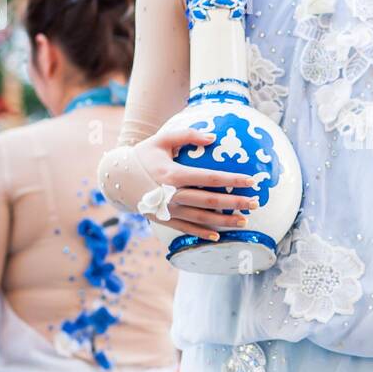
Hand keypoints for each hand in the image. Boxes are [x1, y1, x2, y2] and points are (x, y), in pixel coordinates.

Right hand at [133, 123, 258, 241]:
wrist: (116, 178)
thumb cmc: (143, 155)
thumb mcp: (162, 139)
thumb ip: (188, 135)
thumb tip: (213, 137)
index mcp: (172, 174)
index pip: (209, 178)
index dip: (232, 180)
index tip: (251, 181)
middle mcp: (171, 195)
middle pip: (209, 202)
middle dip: (235, 203)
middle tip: (256, 203)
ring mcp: (168, 210)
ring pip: (201, 219)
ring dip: (224, 221)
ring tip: (244, 221)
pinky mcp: (163, 220)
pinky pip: (186, 229)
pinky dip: (202, 234)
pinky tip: (217, 236)